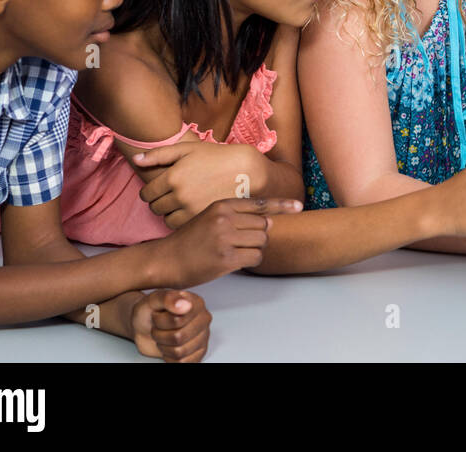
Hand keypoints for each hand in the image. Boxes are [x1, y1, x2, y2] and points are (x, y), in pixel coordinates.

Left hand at [130, 289, 210, 361]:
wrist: (144, 325)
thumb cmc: (150, 311)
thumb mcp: (153, 300)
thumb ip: (168, 298)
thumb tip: (185, 305)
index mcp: (196, 303)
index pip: (177, 320)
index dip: (160, 322)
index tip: (157, 315)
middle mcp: (203, 319)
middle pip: (178, 337)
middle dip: (160, 335)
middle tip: (158, 327)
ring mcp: (203, 337)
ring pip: (179, 352)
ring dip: (164, 346)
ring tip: (163, 336)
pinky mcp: (199, 353)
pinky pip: (183, 363)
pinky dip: (169, 357)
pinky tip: (169, 346)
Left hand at [133, 141, 265, 228]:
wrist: (247, 171)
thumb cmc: (217, 157)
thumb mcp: (188, 149)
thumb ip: (159, 154)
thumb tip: (136, 159)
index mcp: (173, 176)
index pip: (146, 194)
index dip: (150, 193)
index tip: (159, 190)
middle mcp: (179, 194)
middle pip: (155, 208)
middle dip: (159, 202)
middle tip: (171, 197)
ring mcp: (191, 208)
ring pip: (166, 220)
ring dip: (170, 214)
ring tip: (181, 205)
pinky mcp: (202, 218)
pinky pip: (181, 226)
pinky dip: (182, 221)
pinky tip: (191, 211)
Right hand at [152, 196, 300, 287]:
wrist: (166, 259)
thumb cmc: (190, 239)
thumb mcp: (211, 217)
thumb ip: (238, 215)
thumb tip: (271, 220)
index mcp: (222, 205)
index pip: (260, 204)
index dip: (282, 205)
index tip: (299, 206)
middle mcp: (225, 219)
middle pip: (264, 226)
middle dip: (258, 236)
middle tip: (241, 242)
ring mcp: (226, 239)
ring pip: (262, 242)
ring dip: (255, 249)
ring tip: (236, 251)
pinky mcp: (226, 259)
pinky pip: (255, 258)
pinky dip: (250, 261)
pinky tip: (234, 261)